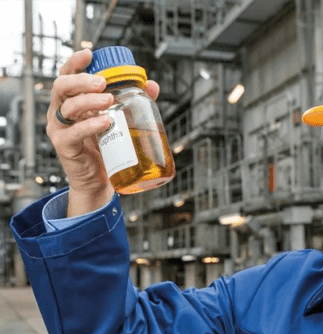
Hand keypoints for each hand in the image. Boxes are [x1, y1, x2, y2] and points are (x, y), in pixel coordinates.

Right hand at [46, 49, 159, 216]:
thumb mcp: (119, 122)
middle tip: (103, 83)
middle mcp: (61, 113)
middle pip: (62, 87)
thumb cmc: (107, 150)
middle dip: (81, 81)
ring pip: (68, 107)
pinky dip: (90, 125)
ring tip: (110, 101)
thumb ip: (133, 103)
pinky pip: (74, 133)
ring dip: (89, 101)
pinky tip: (106, 122)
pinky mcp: (65, 147)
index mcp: (72, 102)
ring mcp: (60, 130)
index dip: (75, 63)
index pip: (67, 76)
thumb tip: (153, 86)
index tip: (89, 54)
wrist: (99, 182)